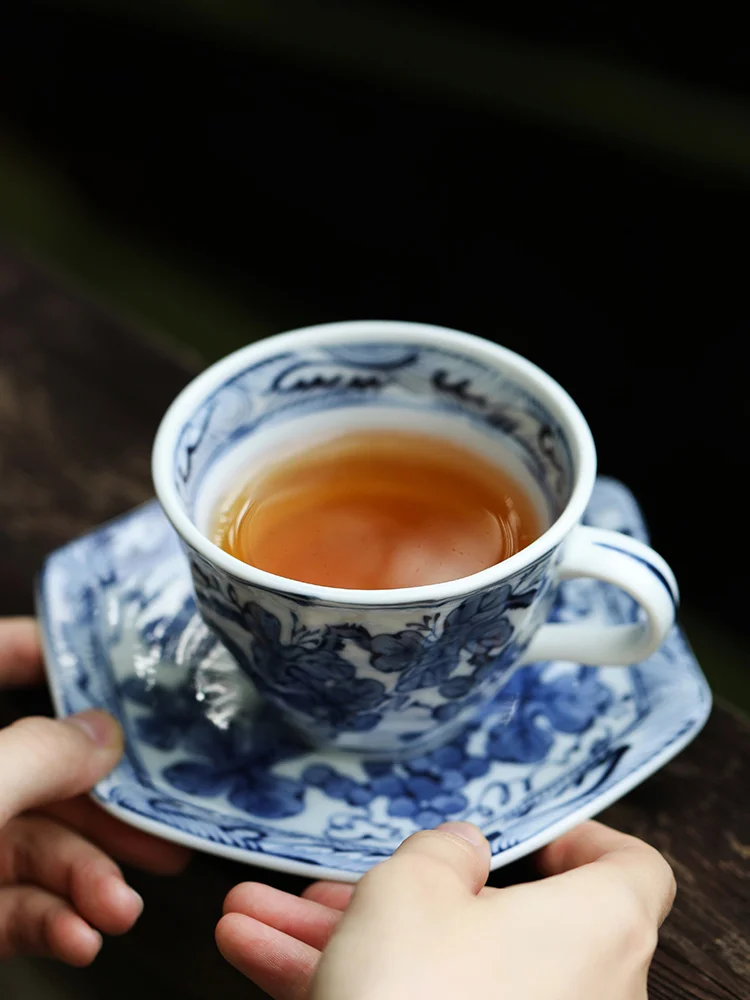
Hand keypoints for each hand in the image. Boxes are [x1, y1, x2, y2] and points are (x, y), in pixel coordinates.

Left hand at [0, 617, 189, 965]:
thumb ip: (38, 756)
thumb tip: (104, 733)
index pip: (0, 658)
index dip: (49, 646)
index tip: (114, 655)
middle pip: (45, 767)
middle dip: (105, 807)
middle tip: (160, 821)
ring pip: (40, 846)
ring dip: (89, 881)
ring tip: (120, 908)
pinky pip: (17, 906)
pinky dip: (55, 922)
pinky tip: (81, 936)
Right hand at [217, 819, 674, 999]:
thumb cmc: (416, 995)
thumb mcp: (412, 885)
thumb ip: (442, 848)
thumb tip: (462, 847)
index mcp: (597, 926)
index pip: (631, 869)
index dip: (578, 840)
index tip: (519, 832)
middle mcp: (582, 990)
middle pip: (492, 921)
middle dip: (396, 892)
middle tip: (331, 880)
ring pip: (437, 968)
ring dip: (348, 938)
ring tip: (257, 914)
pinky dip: (353, 987)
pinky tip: (261, 958)